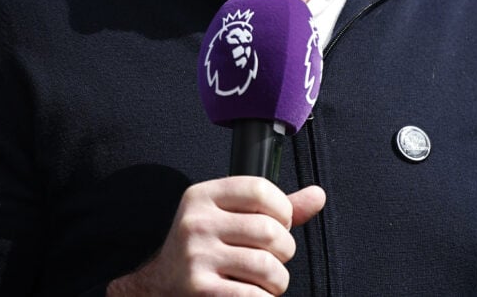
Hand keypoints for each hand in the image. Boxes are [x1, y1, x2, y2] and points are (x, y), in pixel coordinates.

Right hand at [106, 177, 325, 295]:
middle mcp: (196, 222)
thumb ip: (273, 208)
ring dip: (277, 280)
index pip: (259, 189)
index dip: (282, 210)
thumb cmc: (205, 250)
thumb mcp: (229, 218)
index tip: (280, 224)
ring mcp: (196, 256)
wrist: (158, 288)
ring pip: (267, 266)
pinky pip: (253, 295)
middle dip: (284, 250)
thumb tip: (318, 195)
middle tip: (275, 259)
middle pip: (269, 230)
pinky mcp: (199, 289)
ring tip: (267, 281)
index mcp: (202, 196)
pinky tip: (253, 294)